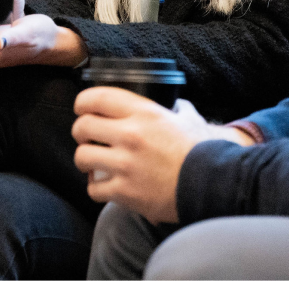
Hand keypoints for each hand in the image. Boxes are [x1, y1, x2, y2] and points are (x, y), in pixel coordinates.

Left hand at [72, 89, 253, 223]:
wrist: (208, 182)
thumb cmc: (199, 149)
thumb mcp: (186, 118)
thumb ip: (176, 109)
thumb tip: (178, 105)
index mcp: (143, 112)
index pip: (97, 98)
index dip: (83, 102)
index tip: (82, 108)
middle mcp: (130, 134)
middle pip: (82, 126)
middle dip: (80, 131)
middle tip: (86, 136)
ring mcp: (125, 164)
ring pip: (82, 157)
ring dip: (85, 160)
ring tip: (94, 162)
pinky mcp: (124, 191)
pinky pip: (93, 188)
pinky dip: (96, 187)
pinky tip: (104, 184)